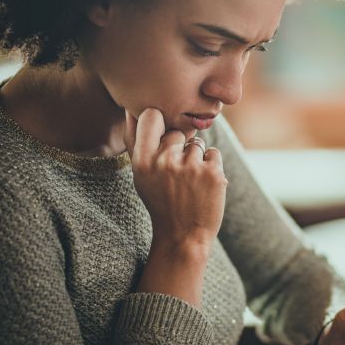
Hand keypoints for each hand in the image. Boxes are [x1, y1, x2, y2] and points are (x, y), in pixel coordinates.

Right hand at [124, 108, 227, 250]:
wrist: (183, 235)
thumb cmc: (160, 201)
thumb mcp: (141, 175)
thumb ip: (136, 142)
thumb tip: (131, 108)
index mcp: (143, 161)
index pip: (151, 115)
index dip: (159, 121)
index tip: (161, 134)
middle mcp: (165, 161)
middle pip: (177, 132)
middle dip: (179, 148)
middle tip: (176, 174)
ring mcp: (191, 167)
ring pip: (196, 143)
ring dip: (196, 158)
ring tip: (189, 182)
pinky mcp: (213, 173)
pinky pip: (213, 153)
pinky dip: (211, 166)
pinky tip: (202, 185)